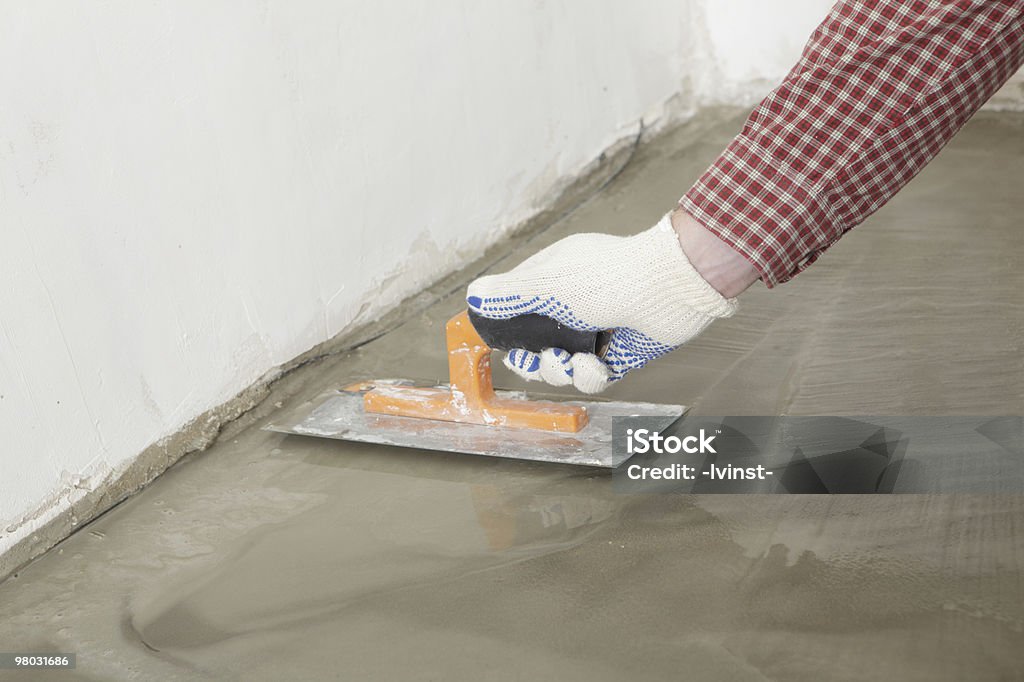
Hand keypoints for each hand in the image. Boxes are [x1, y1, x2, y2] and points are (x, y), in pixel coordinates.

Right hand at [466, 212, 737, 393]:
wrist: (670, 289)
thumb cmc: (608, 277)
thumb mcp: (548, 283)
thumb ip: (509, 294)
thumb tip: (474, 296)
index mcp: (553, 281)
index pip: (518, 307)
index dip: (506, 328)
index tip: (500, 343)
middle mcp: (572, 306)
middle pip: (535, 345)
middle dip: (529, 360)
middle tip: (534, 359)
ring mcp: (596, 331)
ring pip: (561, 366)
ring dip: (558, 370)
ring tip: (569, 361)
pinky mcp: (619, 355)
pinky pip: (592, 378)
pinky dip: (590, 376)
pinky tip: (597, 365)